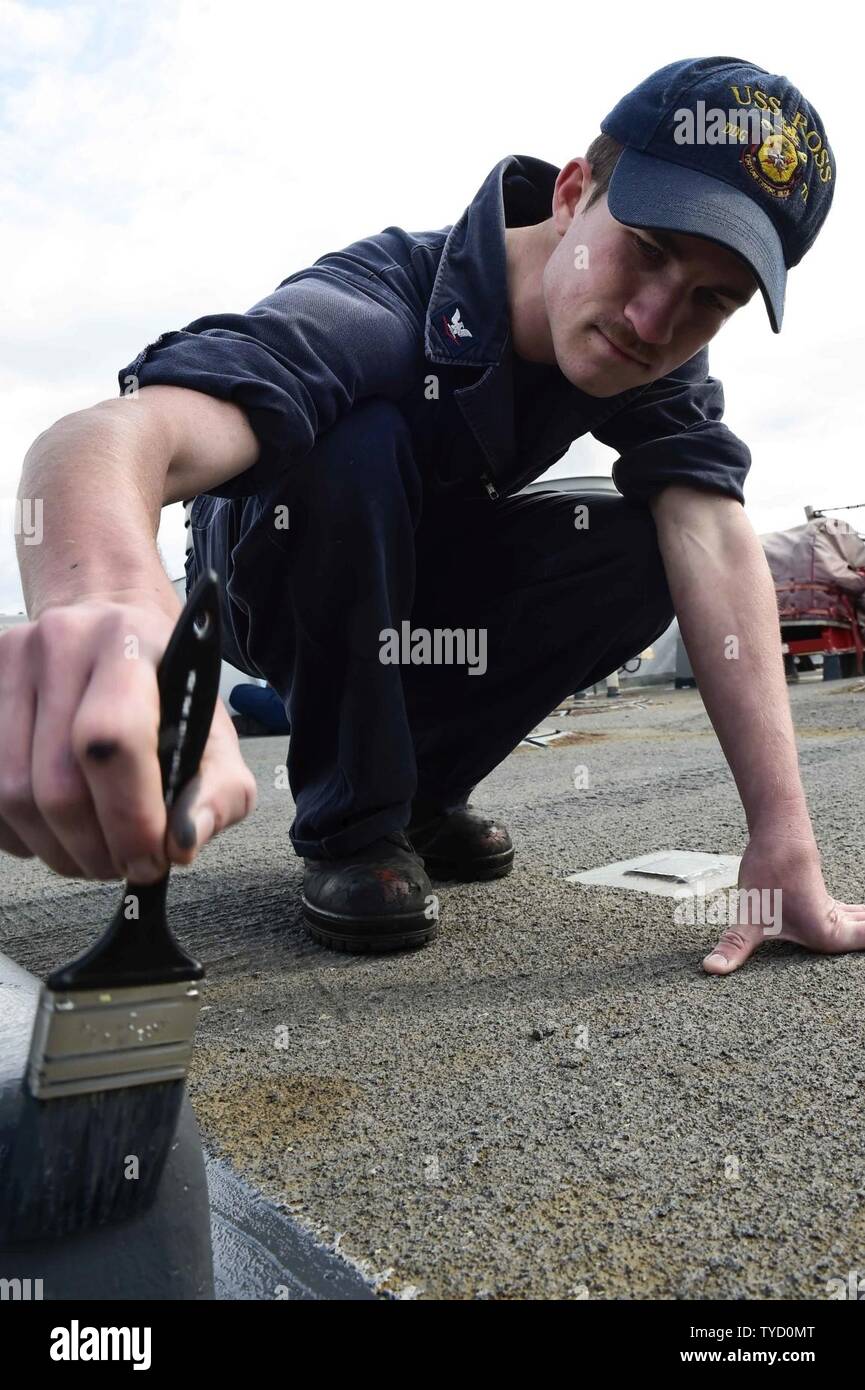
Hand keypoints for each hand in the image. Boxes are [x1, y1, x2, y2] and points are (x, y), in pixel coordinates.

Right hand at [0, 593, 256, 881]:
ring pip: (12, 795)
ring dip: (56, 849)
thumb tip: (182, 843)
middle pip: (57, 781)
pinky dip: (21, 833)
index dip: (129, 816)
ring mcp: (9, 664)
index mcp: (130, 644)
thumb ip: (219, 791)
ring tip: (94, 854)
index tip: (149, 859)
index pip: (113, 738)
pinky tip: (56, 829)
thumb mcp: (213, 731)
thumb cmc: (165, 685)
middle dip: (94, 847)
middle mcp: (62, 643)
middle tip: (123, 866)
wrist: (106, 624)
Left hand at [702, 828, 864, 974]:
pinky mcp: (830, 904)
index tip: (854, 929)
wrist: (780, 837)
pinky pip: (858, 918)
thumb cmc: (767, 878)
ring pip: (863, 926)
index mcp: (827, 937)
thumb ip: (734, 946)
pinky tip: (864, 921)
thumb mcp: (748, 919)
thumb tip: (709, 970)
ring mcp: (836, 915)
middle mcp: (837, 929)